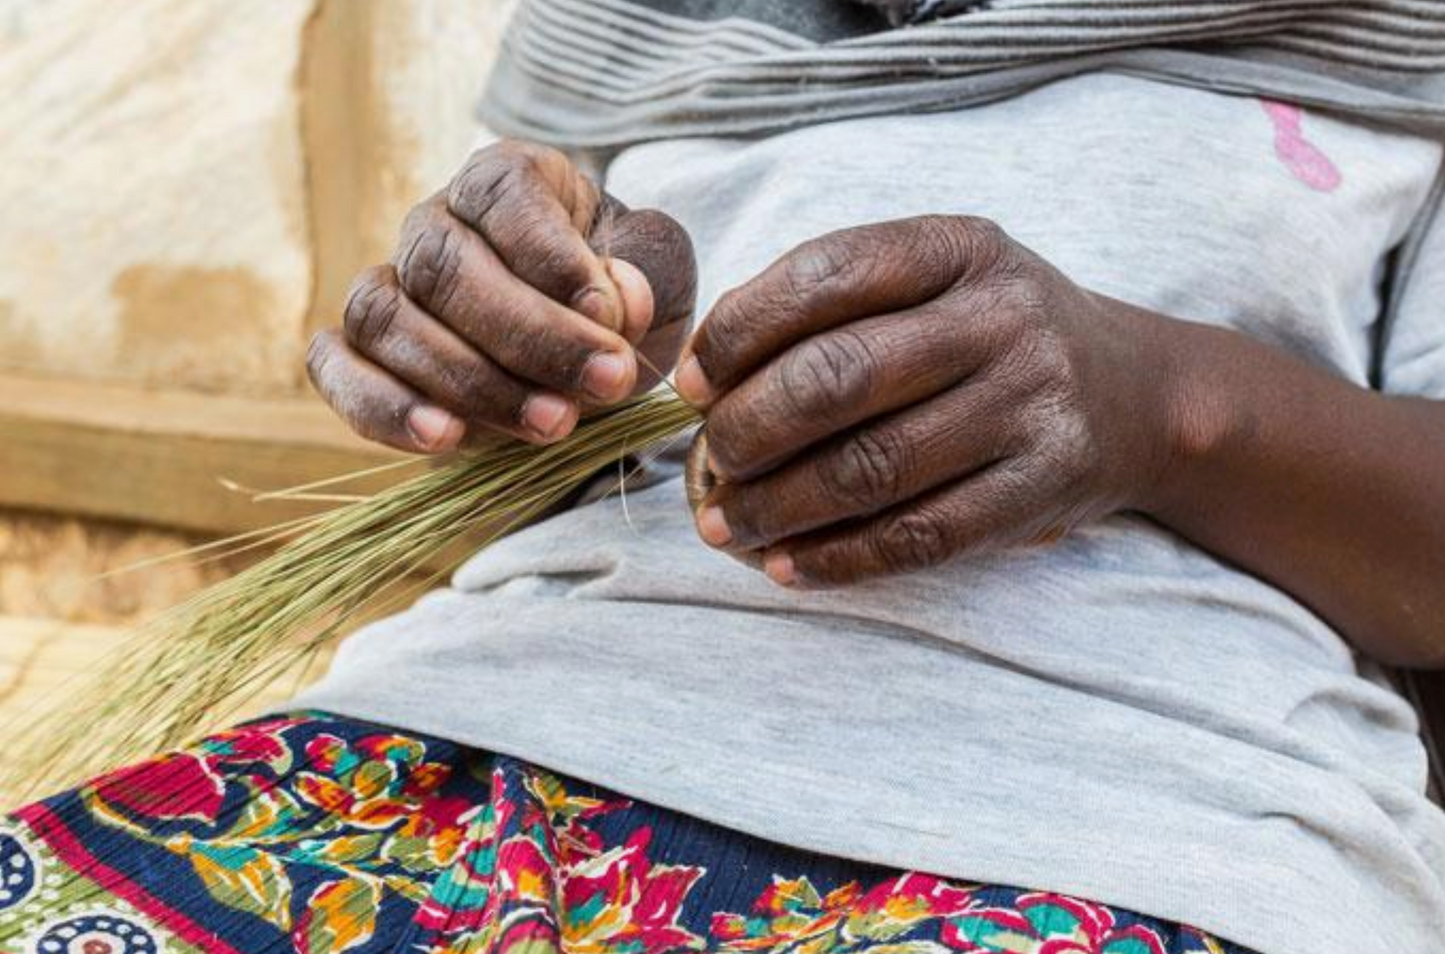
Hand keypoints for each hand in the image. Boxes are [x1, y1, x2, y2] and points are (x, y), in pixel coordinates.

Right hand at [308, 140, 696, 451]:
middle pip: (444, 266)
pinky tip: (443, 438)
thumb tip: (617, 300)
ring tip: (553, 424)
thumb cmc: (621, 302)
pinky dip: (381, 406)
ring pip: (388, 318)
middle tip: (606, 383)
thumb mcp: (657, 277)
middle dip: (531, 336)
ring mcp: (388, 286)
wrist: (585, 355)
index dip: (555, 259)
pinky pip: (336, 368)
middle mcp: (434, 223)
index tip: (614, 319)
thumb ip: (647, 276)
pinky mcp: (358, 353)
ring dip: (470, 382)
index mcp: (504, 181)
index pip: (503, 194)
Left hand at [677, 215, 1173, 587]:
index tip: (692, 380)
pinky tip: (786, 565)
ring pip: (872, 466)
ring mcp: (1030, 406)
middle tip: (706, 459)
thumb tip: (705, 375)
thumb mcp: (936, 280)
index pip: (825, 276)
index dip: (739, 331)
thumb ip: (835, 305)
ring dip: (777, 506)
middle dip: (747, 427)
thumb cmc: (993, 335)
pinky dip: (840, 559)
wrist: (1139, 396)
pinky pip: (921, 535)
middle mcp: (1002, 319)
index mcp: (959, 248)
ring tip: (721, 523)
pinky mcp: (1041, 489)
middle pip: (840, 376)